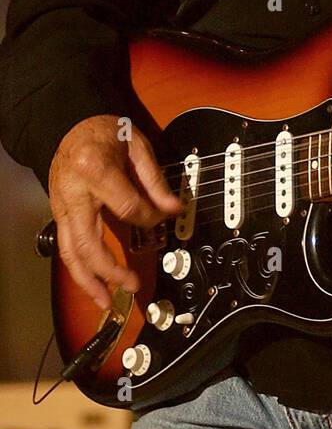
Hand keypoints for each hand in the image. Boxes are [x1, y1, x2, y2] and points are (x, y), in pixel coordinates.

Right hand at [49, 115, 181, 309]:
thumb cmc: (106, 133)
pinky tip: (94, 285)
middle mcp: (73, 193)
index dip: (149, 217)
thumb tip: (175, 208)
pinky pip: (66, 248)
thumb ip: (155, 180)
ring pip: (69, 252)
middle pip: (87, 241)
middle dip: (109, 269)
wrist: (72, 125)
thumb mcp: (137, 146)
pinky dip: (80, 270)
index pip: (126, 206)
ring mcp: (61, 206)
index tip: (163, 217)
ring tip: (106, 302)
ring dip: (88, 281)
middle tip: (131, 285)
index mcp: (93, 169)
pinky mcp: (59, 214)